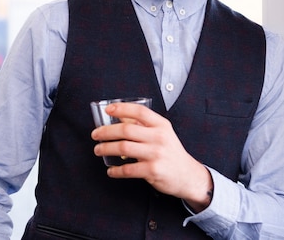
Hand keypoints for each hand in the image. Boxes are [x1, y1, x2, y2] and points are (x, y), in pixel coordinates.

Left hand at [90, 102, 213, 211]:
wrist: (187, 175)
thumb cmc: (170, 152)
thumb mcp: (162, 133)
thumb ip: (143, 125)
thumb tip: (120, 116)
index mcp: (161, 125)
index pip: (139, 111)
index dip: (121, 108)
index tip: (107, 110)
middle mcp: (159, 137)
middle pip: (126, 129)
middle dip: (105, 131)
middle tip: (95, 134)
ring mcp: (156, 154)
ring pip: (123, 147)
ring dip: (106, 148)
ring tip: (98, 150)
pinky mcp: (152, 171)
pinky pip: (127, 169)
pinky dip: (116, 170)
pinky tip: (111, 170)